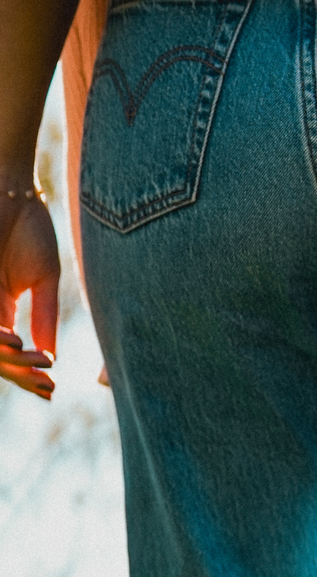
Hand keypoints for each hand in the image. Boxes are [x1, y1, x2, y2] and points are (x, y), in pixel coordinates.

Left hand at [0, 189, 58, 400]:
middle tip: (46, 385)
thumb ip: (45, 316)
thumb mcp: (44, 278)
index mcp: (2, 306)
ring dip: (10, 358)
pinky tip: (14, 340)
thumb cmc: (29, 226)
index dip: (29, 372)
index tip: (52, 388)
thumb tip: (48, 355)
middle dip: (20, 373)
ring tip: (35, 363)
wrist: (9, 188)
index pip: (12, 350)